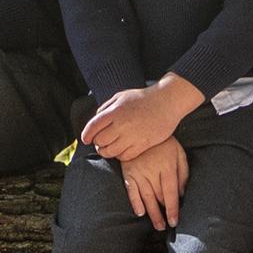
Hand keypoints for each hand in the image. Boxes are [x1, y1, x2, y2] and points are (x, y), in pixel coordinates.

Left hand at [80, 77, 201, 163]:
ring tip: (109, 148)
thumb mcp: (121, 96)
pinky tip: (122, 150)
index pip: (93, 127)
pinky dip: (120, 156)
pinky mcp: (142, 145)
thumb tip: (95, 120)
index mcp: (115, 111)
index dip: (86, 135)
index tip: (86, 139)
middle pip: (100, 141)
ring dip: (107, 152)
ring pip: (111, 151)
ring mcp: (132, 136)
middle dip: (98, 143)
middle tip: (100, 143)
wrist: (166, 102)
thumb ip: (106, 107)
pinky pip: (124, 156)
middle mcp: (122, 124)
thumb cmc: (143, 98)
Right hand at [121, 138, 188, 228]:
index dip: (172, 209)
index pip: (170, 193)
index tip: (174, 221)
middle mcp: (152, 171)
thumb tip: (182, 194)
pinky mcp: (128, 172)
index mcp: (167, 166)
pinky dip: (135, 202)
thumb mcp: (179, 153)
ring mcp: (139, 172)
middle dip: (162, 213)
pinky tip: (140, 213)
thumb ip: (183, 173)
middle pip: (158, 197)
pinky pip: (131, 190)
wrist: (143, 127)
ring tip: (157, 225)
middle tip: (165, 226)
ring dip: (151, 213)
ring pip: (146, 197)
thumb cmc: (164, 143)